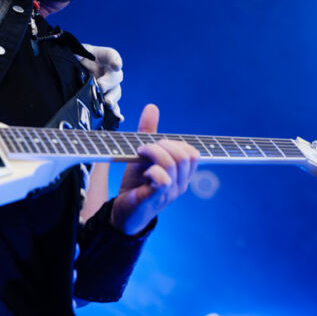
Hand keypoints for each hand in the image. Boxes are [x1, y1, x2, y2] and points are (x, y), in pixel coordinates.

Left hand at [79, 43, 123, 122]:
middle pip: (116, 77)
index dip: (115, 60)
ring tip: (107, 103)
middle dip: (109, 82)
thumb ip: (76, 53)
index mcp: (103, 57)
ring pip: (115, 92)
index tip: (116, 66)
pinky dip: (116, 112)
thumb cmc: (76, 58)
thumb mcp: (75, 53)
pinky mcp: (105, 98)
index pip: (111, 55)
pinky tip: (118, 117)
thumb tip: (75, 55)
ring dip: (113, 98)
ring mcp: (108, 86)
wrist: (72, 70)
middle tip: (101, 86)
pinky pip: (114, 106)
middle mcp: (109, 72)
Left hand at [110, 104, 197, 234]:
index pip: (193, 154)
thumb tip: (152, 107)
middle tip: (146, 148)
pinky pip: (163, 180)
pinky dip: (152, 170)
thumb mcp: (143, 154)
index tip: (157, 143)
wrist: (124, 210)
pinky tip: (143, 172)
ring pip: (174, 164)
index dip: (177, 144)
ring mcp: (169, 193)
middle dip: (165, 145)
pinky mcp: (155, 198)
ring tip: (140, 154)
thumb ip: (149, 132)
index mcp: (180, 173)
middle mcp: (180, 183)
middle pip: (187, 156)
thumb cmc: (137, 182)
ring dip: (154, 152)